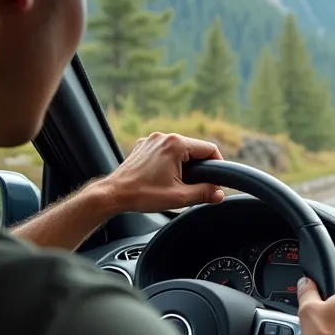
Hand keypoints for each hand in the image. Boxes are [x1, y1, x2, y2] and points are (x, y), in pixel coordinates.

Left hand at [102, 132, 225, 212]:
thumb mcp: (179, 197)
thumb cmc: (143, 194)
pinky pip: (164, 151)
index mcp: (176, 144)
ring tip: (177, 183)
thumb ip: (204, 193)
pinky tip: (162, 178)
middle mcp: (164, 137)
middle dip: (199, 167)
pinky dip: (168, 163)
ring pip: (179, 150)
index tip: (216, 181)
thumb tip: (220, 193)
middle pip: (194, 149)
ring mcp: (152, 140)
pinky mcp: (143, 146)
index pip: (209, 149)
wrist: (114, 194)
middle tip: (196, 186)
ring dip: (183, 165)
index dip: (217, 166)